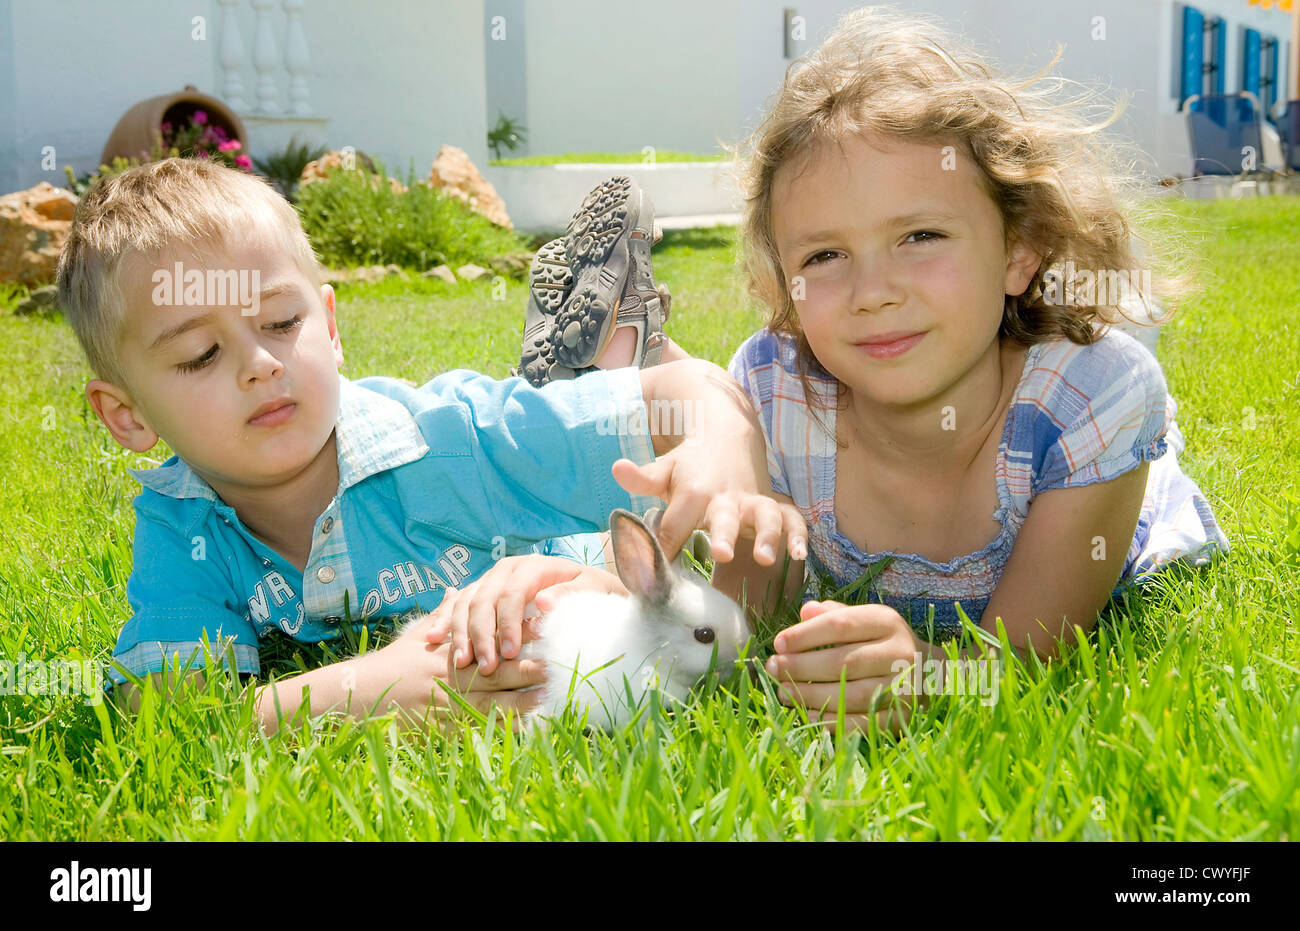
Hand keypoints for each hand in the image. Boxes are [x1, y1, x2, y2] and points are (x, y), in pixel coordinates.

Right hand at [360, 611, 547, 731]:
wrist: (361, 696)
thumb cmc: (393, 664)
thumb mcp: (416, 636)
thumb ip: (442, 616)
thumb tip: (456, 590)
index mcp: (452, 650)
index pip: (491, 638)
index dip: (520, 634)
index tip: (547, 626)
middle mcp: (453, 675)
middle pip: (499, 671)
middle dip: (531, 667)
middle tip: (562, 661)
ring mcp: (450, 704)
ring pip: (494, 703)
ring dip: (525, 701)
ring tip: (553, 696)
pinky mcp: (446, 730)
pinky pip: (480, 731)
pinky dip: (503, 732)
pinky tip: (526, 730)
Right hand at [423, 554, 627, 674]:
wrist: (584, 585)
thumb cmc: (590, 591)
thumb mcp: (589, 590)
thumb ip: (569, 596)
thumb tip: (544, 602)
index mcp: (530, 566)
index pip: (512, 595)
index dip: (507, 625)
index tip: (509, 653)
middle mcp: (505, 570)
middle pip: (483, 601)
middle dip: (482, 635)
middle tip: (485, 667)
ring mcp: (489, 580)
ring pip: (466, 604)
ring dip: (461, 634)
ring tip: (461, 663)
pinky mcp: (479, 592)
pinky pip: (456, 605)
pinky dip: (444, 621)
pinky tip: (432, 638)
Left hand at [612, 457, 806, 565]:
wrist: (726, 437)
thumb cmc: (688, 466)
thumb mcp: (664, 470)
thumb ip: (643, 478)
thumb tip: (617, 468)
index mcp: (694, 493)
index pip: (674, 528)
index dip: (663, 551)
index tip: (652, 580)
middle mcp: (726, 498)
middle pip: (724, 518)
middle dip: (723, 535)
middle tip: (720, 554)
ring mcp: (753, 502)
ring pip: (765, 516)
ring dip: (767, 535)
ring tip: (765, 558)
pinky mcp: (774, 505)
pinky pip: (792, 519)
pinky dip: (798, 535)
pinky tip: (800, 556)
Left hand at [764, 600, 925, 734]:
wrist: (934, 673)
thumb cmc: (884, 642)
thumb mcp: (865, 620)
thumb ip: (835, 614)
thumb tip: (805, 611)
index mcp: (887, 622)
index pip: (841, 625)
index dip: (806, 634)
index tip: (778, 642)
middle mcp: (900, 653)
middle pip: (843, 662)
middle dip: (801, 666)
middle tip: (772, 668)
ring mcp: (904, 688)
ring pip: (850, 695)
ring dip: (809, 695)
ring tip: (781, 692)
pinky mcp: (902, 718)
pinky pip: (860, 723)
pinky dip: (829, 721)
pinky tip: (805, 714)